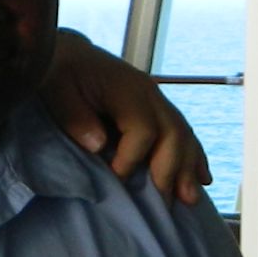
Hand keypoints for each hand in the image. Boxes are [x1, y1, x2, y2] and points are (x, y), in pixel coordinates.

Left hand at [41, 30, 211, 202]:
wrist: (67, 53)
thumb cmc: (59, 73)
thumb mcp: (55, 89)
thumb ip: (75, 116)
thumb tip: (99, 145)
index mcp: (127, 90)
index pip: (143, 129)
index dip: (132, 157)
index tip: (116, 177)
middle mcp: (150, 95)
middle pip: (173, 134)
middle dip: (171, 171)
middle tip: (165, 203)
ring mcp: (157, 101)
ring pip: (184, 135)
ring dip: (189, 168)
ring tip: (190, 199)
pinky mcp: (156, 108)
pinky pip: (183, 132)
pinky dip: (194, 156)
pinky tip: (202, 178)